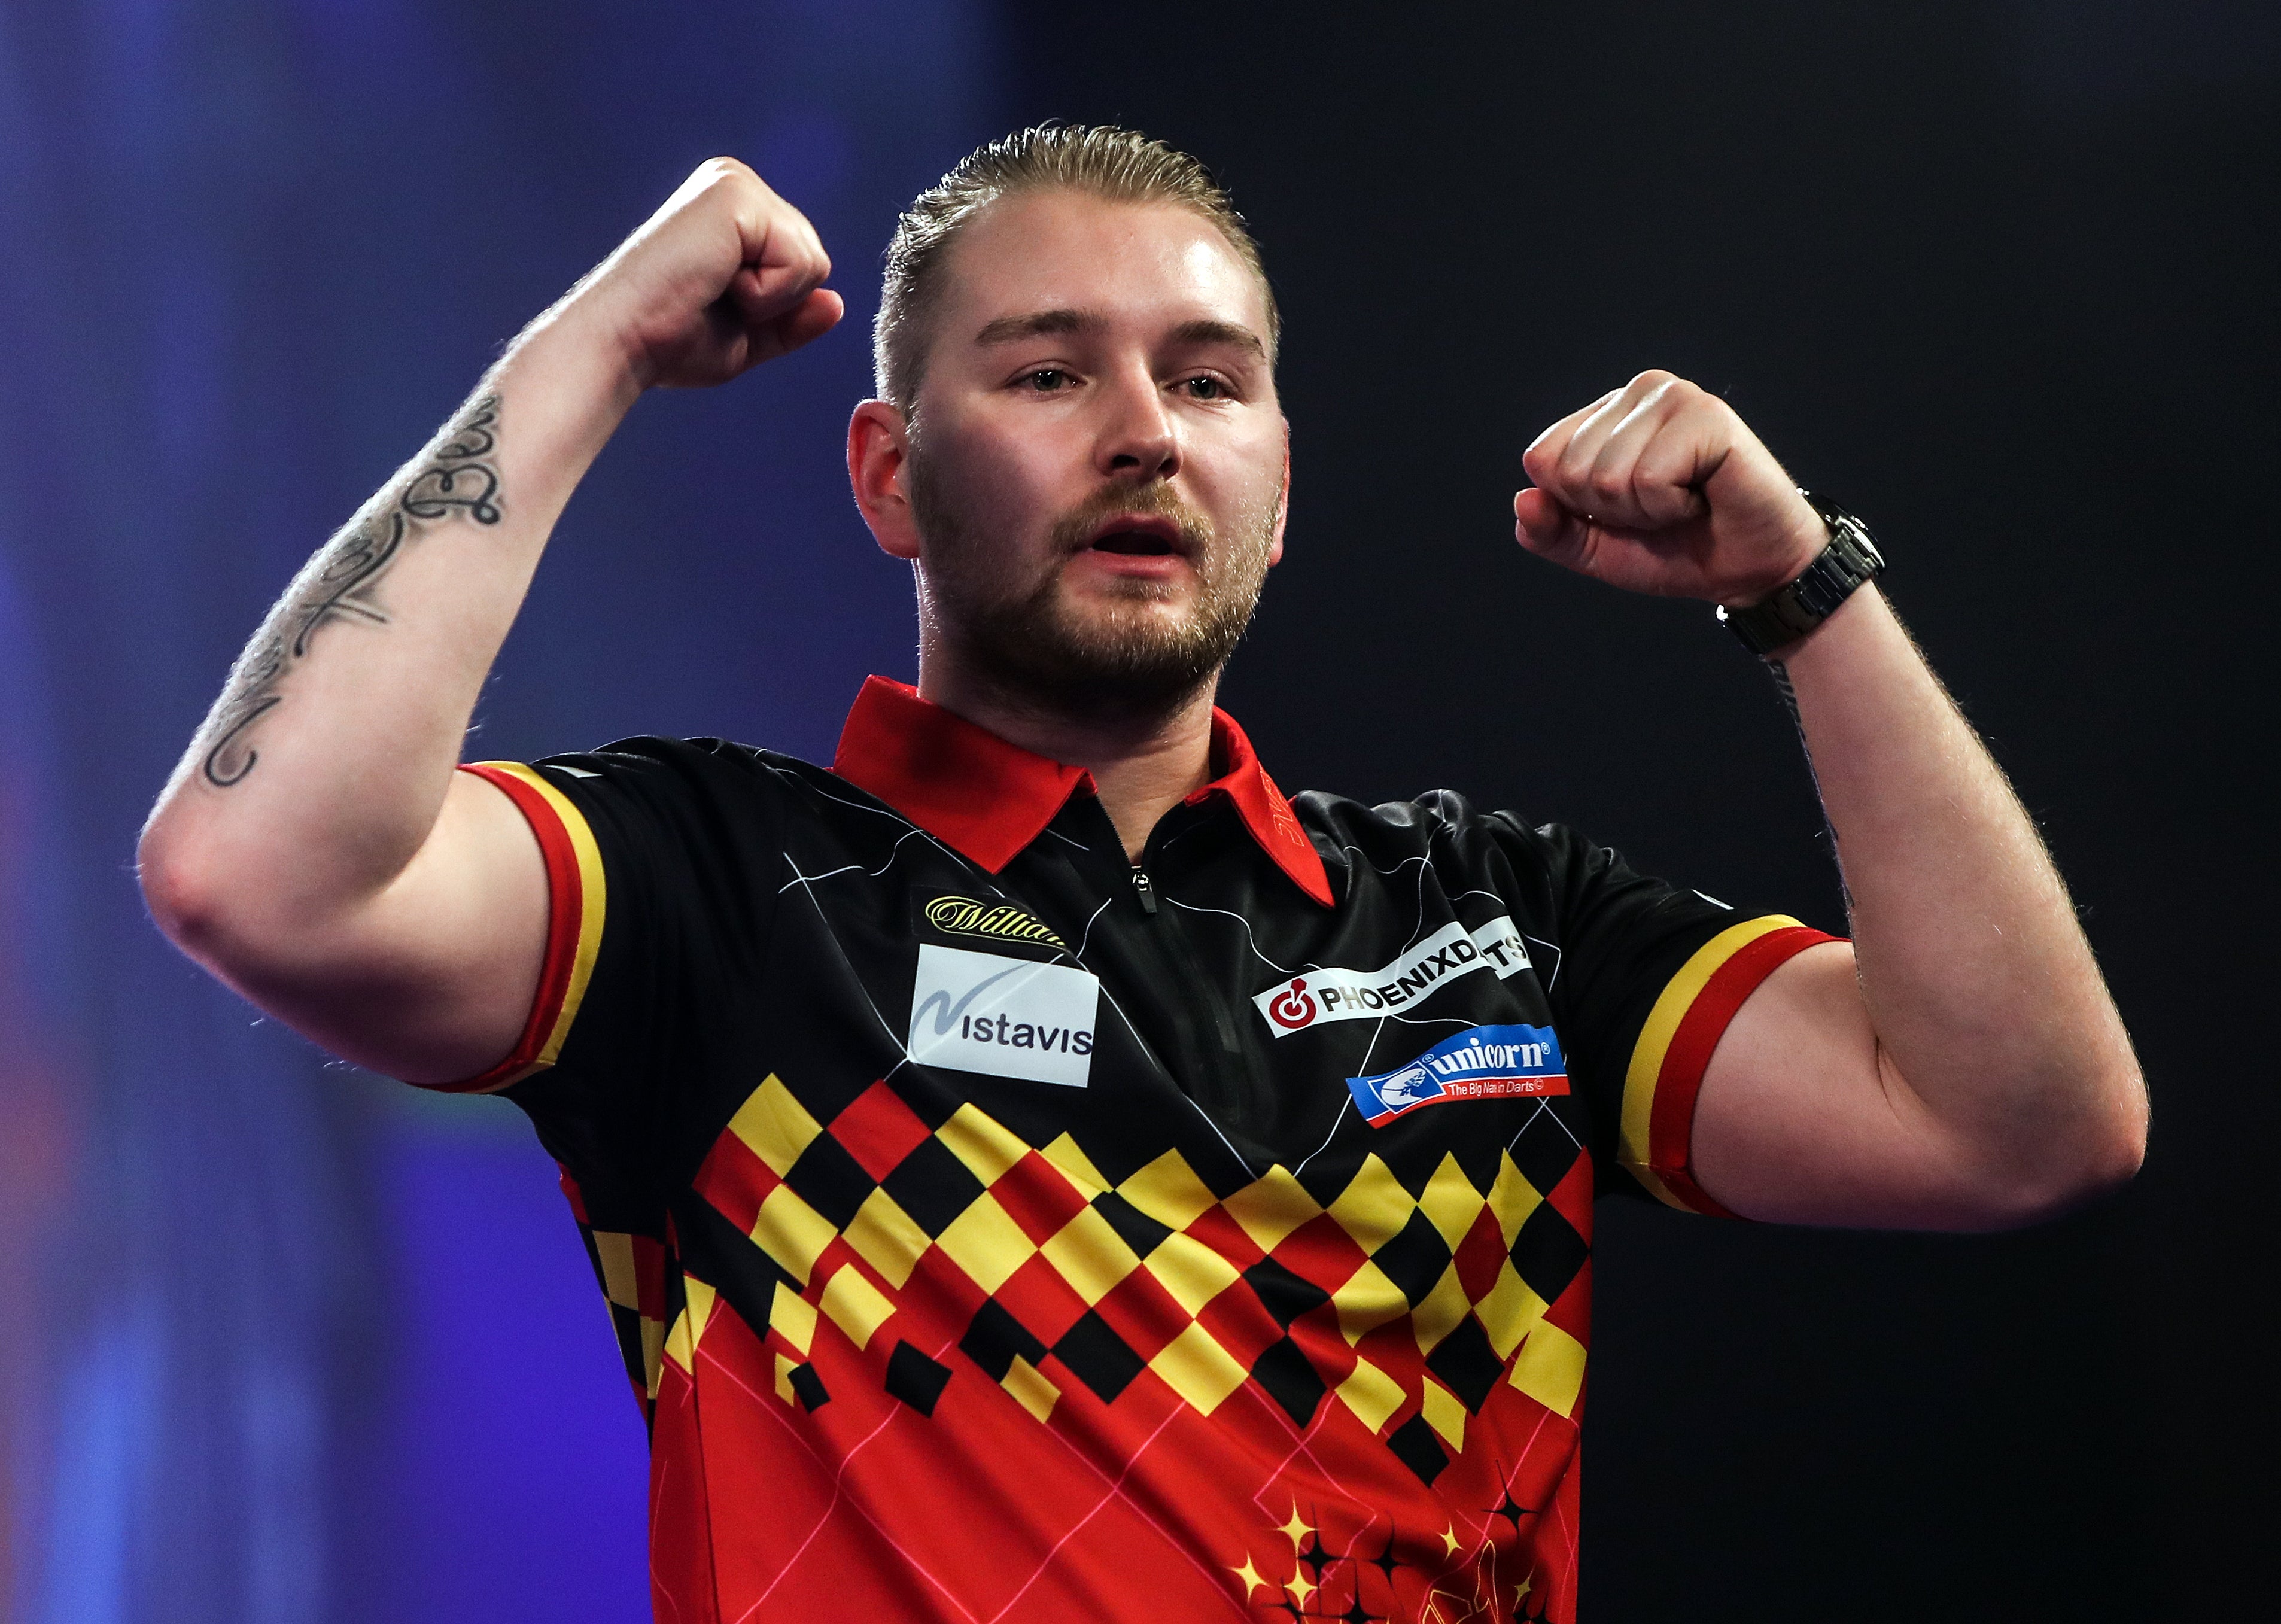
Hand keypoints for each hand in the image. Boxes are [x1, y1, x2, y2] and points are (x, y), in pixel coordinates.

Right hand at [568, 157, 842, 390]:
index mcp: (736, 209)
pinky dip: (766, 293)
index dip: (773, 306)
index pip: (803, 264)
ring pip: (814, 261)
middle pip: (816, 259)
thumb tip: (836, 302)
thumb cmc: (670, 341)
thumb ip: (792, 319)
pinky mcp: (736, 194)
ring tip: (713, 288)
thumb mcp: (747, 337)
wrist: (624, 342)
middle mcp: (736, 182)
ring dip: (770, 298)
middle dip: (776, 301)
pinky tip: (716, 281)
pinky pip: (800, 262)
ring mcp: (735, 182)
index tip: (716, 304)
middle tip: (714, 299)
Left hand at [1515, 370, 1824, 605]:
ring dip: (1645, 511)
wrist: (1749, 570)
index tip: (1627, 510)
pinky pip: (1650, 480)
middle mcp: (1637, 393)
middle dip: (1612, 511)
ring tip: (1685, 501)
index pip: (1540, 459)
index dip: (1577, 506)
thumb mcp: (1596, 549)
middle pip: (1569, 470)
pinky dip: (1672, 507)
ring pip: (1607, 476)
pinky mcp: (1707, 414)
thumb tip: (1522, 500)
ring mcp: (1673, 396)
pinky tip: (1704, 496)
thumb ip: (1550, 531)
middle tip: (1662, 509)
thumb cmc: (1678, 549)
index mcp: (1604, 414)